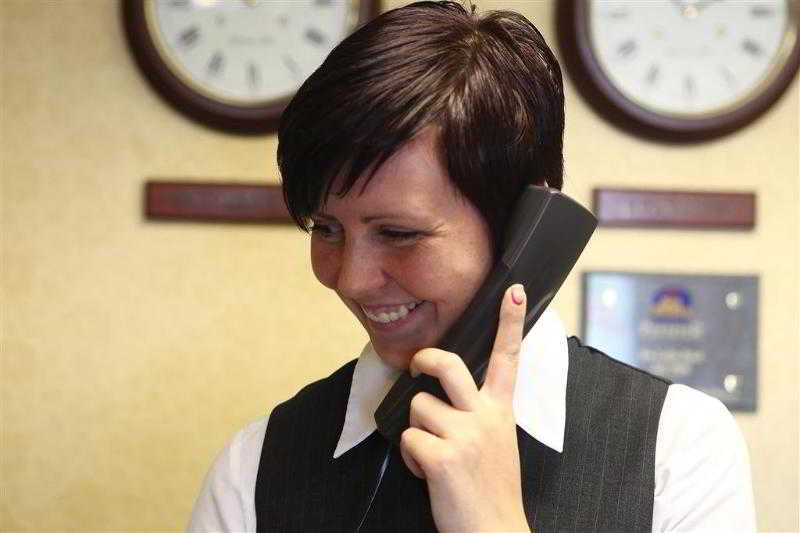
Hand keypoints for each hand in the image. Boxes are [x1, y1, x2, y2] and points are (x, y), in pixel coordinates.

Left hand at [399, 284, 529, 532]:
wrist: (495, 532)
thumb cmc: (491, 489)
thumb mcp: (498, 442)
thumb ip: (479, 414)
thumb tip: (443, 396)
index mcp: (500, 411)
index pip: (507, 358)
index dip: (509, 322)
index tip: (513, 291)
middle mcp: (485, 417)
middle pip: (449, 364)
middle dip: (425, 358)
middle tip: (417, 365)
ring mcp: (465, 435)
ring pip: (418, 408)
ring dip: (417, 432)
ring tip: (434, 456)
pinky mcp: (443, 456)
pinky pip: (409, 440)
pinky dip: (411, 458)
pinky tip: (428, 474)